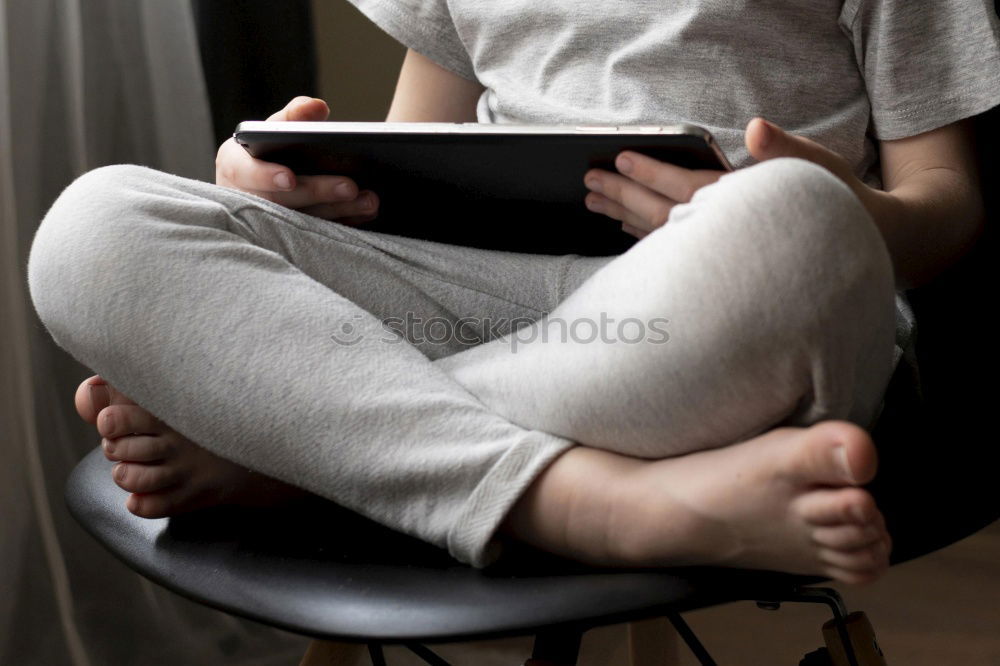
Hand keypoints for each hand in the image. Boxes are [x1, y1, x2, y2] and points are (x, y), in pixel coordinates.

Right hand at [215, 96, 378, 223]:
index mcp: (235, 165)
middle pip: (280, 201)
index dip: (265, 176)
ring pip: (303, 222)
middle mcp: (246, 197)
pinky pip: (319, 234)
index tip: (290, 177)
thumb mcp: (276, 129)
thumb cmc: (270, 151)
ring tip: (369, 200)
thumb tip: (316, 106)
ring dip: (339, 211)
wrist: (275, 178)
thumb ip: (294, 116)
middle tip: (350, 186)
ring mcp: (268, 223)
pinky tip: (368, 211)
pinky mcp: (292, 238)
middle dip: (317, 192)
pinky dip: (346, 222)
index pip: (242, 172)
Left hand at [584, 118, 892, 238]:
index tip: (619, 161)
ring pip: (661, 238)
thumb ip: (784, 149)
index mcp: (744, 209)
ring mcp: (720, 256)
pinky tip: (626, 229)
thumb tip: (757, 129)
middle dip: (623, 198)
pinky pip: (672, 254)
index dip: (650, 175)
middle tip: (589, 184)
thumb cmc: (842, 201)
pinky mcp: (719, 267)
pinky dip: (645, 239)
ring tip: (595, 204)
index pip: (687, 190)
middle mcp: (725, 238)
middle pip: (662, 217)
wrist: (867, 247)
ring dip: (625, 219)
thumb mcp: (820, 167)